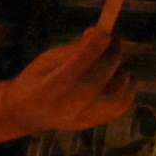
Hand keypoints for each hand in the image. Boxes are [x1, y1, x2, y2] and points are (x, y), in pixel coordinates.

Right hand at [4, 20, 141, 133]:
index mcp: (43, 92)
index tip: (105, 33)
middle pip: (94, 84)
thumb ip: (71, 50)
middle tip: (113, 39)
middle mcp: (62, 110)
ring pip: (114, 96)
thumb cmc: (37, 80)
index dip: (90, 53)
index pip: (69, 73)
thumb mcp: (44, 61)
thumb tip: (100, 34)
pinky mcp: (95, 122)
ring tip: (109, 62)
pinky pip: (122, 104)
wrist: (29, 113)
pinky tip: (115, 77)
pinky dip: (126, 87)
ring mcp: (81, 119)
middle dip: (110, 57)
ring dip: (119, 72)